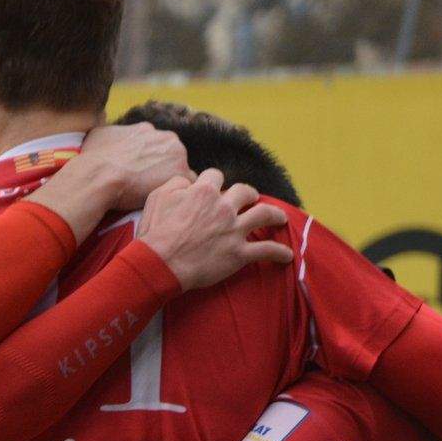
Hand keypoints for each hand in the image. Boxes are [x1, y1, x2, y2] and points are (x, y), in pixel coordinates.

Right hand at [77, 122, 189, 209]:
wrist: (101, 176)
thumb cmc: (96, 159)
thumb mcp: (98, 135)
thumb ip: (111, 134)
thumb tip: (107, 136)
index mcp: (149, 130)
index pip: (158, 146)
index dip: (151, 162)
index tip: (142, 175)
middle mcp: (167, 138)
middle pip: (174, 157)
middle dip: (165, 171)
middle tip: (152, 189)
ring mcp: (178, 155)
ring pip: (182, 172)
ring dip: (173, 183)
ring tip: (161, 199)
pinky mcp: (182, 173)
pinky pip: (189, 186)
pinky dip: (180, 195)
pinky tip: (167, 204)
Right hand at [135, 169, 290, 290]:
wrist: (160, 263)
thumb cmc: (154, 233)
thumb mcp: (156, 198)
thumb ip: (175, 184)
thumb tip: (187, 182)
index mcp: (203, 192)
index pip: (216, 177)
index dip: (215, 183)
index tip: (214, 190)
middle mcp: (223, 207)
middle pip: (245, 191)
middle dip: (249, 194)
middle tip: (250, 199)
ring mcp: (234, 230)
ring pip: (264, 214)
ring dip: (274, 215)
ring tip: (280, 218)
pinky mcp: (239, 254)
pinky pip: (267, 250)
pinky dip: (279, 253)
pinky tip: (287, 255)